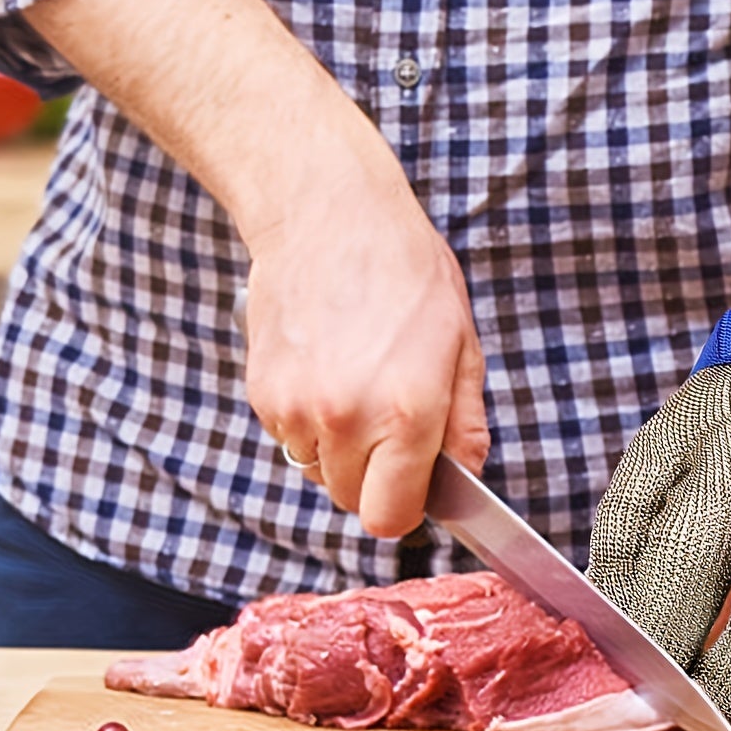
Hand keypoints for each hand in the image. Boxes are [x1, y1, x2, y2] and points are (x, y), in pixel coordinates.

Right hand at [20, 0, 489, 539]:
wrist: (328, 213)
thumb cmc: (405, 270)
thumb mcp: (461, 341)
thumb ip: (465, 421)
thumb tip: (466, 475)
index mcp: (409, 411)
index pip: (392, 517)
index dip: (406, 506)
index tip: (413, 484)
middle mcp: (348, 419)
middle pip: (353, 501)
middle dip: (374, 476)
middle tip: (388, 422)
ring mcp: (298, 410)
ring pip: (319, 472)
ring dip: (338, 449)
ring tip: (355, 385)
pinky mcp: (263, 395)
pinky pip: (290, 439)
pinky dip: (307, 422)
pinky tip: (325, 369)